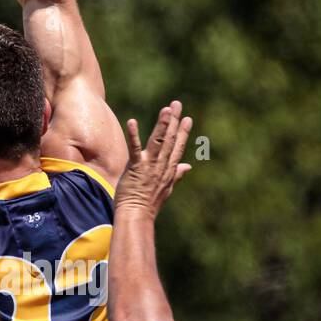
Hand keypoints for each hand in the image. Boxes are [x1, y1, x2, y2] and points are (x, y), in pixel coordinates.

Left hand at [115, 101, 191, 217]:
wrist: (137, 217)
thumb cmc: (149, 205)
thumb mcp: (167, 189)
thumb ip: (177, 175)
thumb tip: (188, 166)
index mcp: (169, 170)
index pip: (178, 148)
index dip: (183, 132)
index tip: (187, 118)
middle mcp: (161, 166)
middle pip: (170, 140)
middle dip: (174, 121)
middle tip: (177, 104)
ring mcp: (149, 166)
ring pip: (158, 142)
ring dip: (162, 125)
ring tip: (166, 109)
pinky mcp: (135, 168)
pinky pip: (135, 149)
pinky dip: (134, 135)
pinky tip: (132, 121)